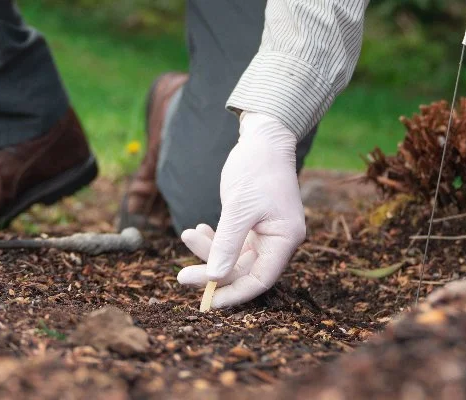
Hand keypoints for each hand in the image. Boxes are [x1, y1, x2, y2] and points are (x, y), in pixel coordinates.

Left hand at [176, 111, 305, 307]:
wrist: (262, 139)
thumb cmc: (256, 169)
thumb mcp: (239, 207)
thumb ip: (227, 244)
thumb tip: (214, 278)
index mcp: (285, 239)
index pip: (260, 280)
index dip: (234, 293)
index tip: (206, 301)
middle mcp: (278, 241)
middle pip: (243, 271)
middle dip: (211, 272)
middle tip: (180, 276)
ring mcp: (265, 233)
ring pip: (233, 257)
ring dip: (208, 251)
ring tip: (186, 233)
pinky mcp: (252, 224)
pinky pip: (231, 243)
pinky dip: (214, 240)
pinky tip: (197, 229)